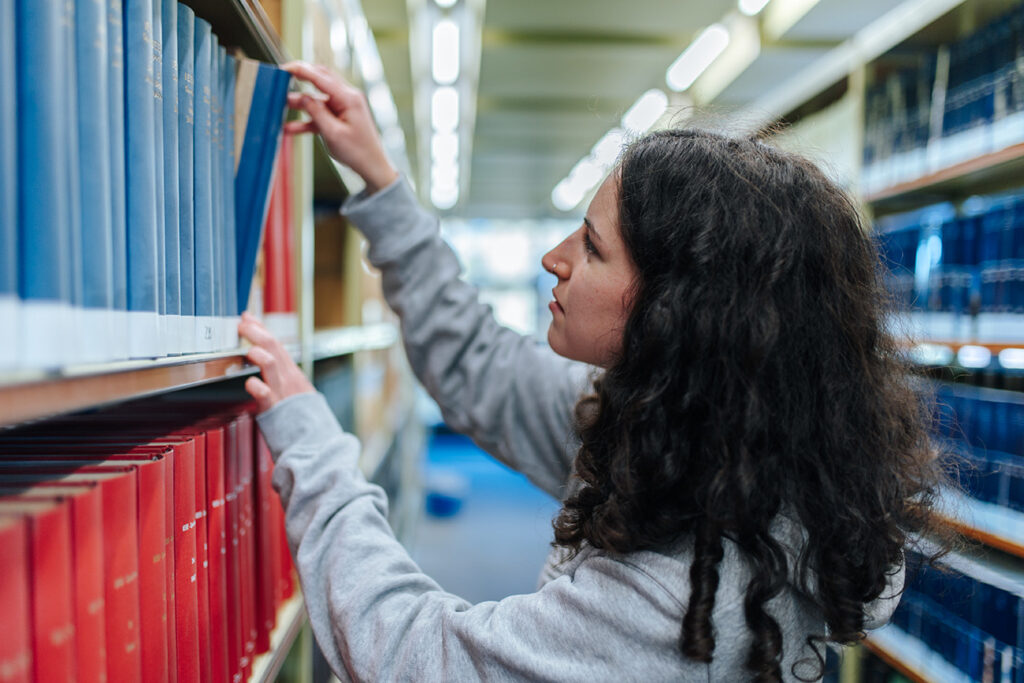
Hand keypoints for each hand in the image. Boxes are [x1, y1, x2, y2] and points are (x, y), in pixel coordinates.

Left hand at [238, 312, 314, 412]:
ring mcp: (281, 392)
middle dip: (256, 332)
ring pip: (270, 363)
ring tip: (249, 349)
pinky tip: (250, 383)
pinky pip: (263, 392)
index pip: (276, 344)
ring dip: (258, 352)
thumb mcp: (297, 391)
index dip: (262, 328)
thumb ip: (282, 377)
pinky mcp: (273, 408)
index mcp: (292, 373)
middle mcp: (288, 378)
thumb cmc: (301, 418)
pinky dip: (255, 385)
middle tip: (242, 323)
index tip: (248, 317)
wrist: (315, 440)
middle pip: (274, 346)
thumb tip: (266, 363)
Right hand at [282, 61, 398, 194]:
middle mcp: (347, 98)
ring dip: (300, 102)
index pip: (320, 76)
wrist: (372, 167)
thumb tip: (300, 96)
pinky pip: (320, 113)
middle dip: (299, 78)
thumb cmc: (357, 152)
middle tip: (280, 79)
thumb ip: (316, 112)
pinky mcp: (339, 117)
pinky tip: (289, 127)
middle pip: (319, 80)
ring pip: (317, 97)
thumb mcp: (333, 133)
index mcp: (348, 98)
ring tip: (280, 105)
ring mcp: (343, 107)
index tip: (283, 68)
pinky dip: (306, 119)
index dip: (300, 70)